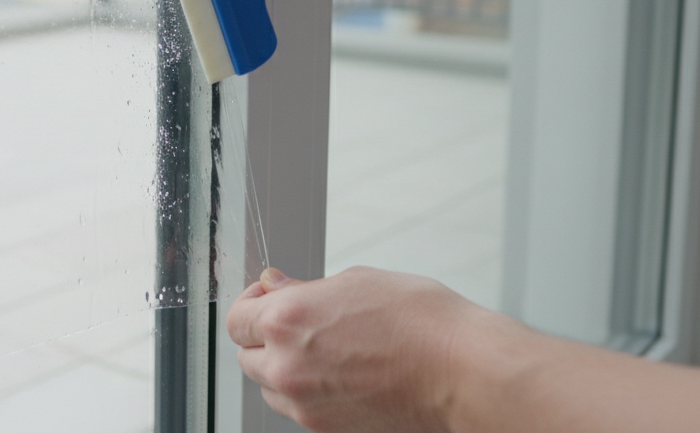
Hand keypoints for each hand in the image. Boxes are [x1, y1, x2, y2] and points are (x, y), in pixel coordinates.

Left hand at [226, 266, 494, 431]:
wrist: (463, 374)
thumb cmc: (421, 322)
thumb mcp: (355, 282)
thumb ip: (302, 288)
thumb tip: (273, 285)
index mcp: (287, 321)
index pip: (236, 318)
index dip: (251, 304)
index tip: (267, 297)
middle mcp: (287, 366)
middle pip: (245, 355)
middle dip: (262, 337)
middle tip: (295, 321)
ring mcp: (305, 403)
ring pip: (268, 385)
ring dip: (279, 366)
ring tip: (320, 349)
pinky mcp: (325, 428)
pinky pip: (295, 407)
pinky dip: (303, 391)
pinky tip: (336, 372)